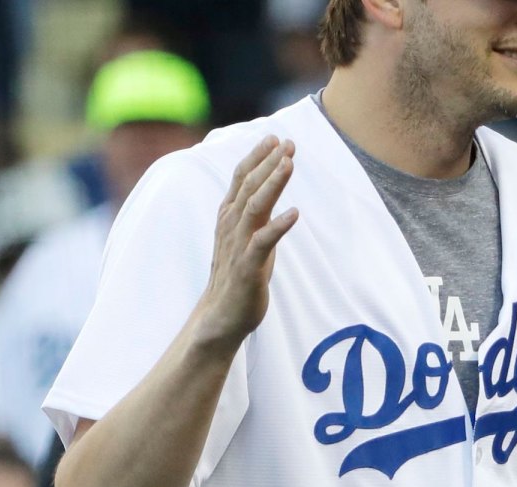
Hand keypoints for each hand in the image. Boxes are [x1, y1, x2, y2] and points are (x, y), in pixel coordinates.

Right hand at [195, 137, 298, 347]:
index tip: (274, 138)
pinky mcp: (248, 268)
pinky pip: (263, 243)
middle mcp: (231, 227)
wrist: (221, 318)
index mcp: (229, 219)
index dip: (257, 158)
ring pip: (254, 207)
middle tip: (288, 142)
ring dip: (272, 184)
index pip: (240, 180)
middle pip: (248, 186)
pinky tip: (294, 213)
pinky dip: (278, 226)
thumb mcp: (246, 242)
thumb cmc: (237, 280)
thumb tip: (272, 201)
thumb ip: (255, 220)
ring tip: (289, 164)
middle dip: (268, 162)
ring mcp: (238, 246)